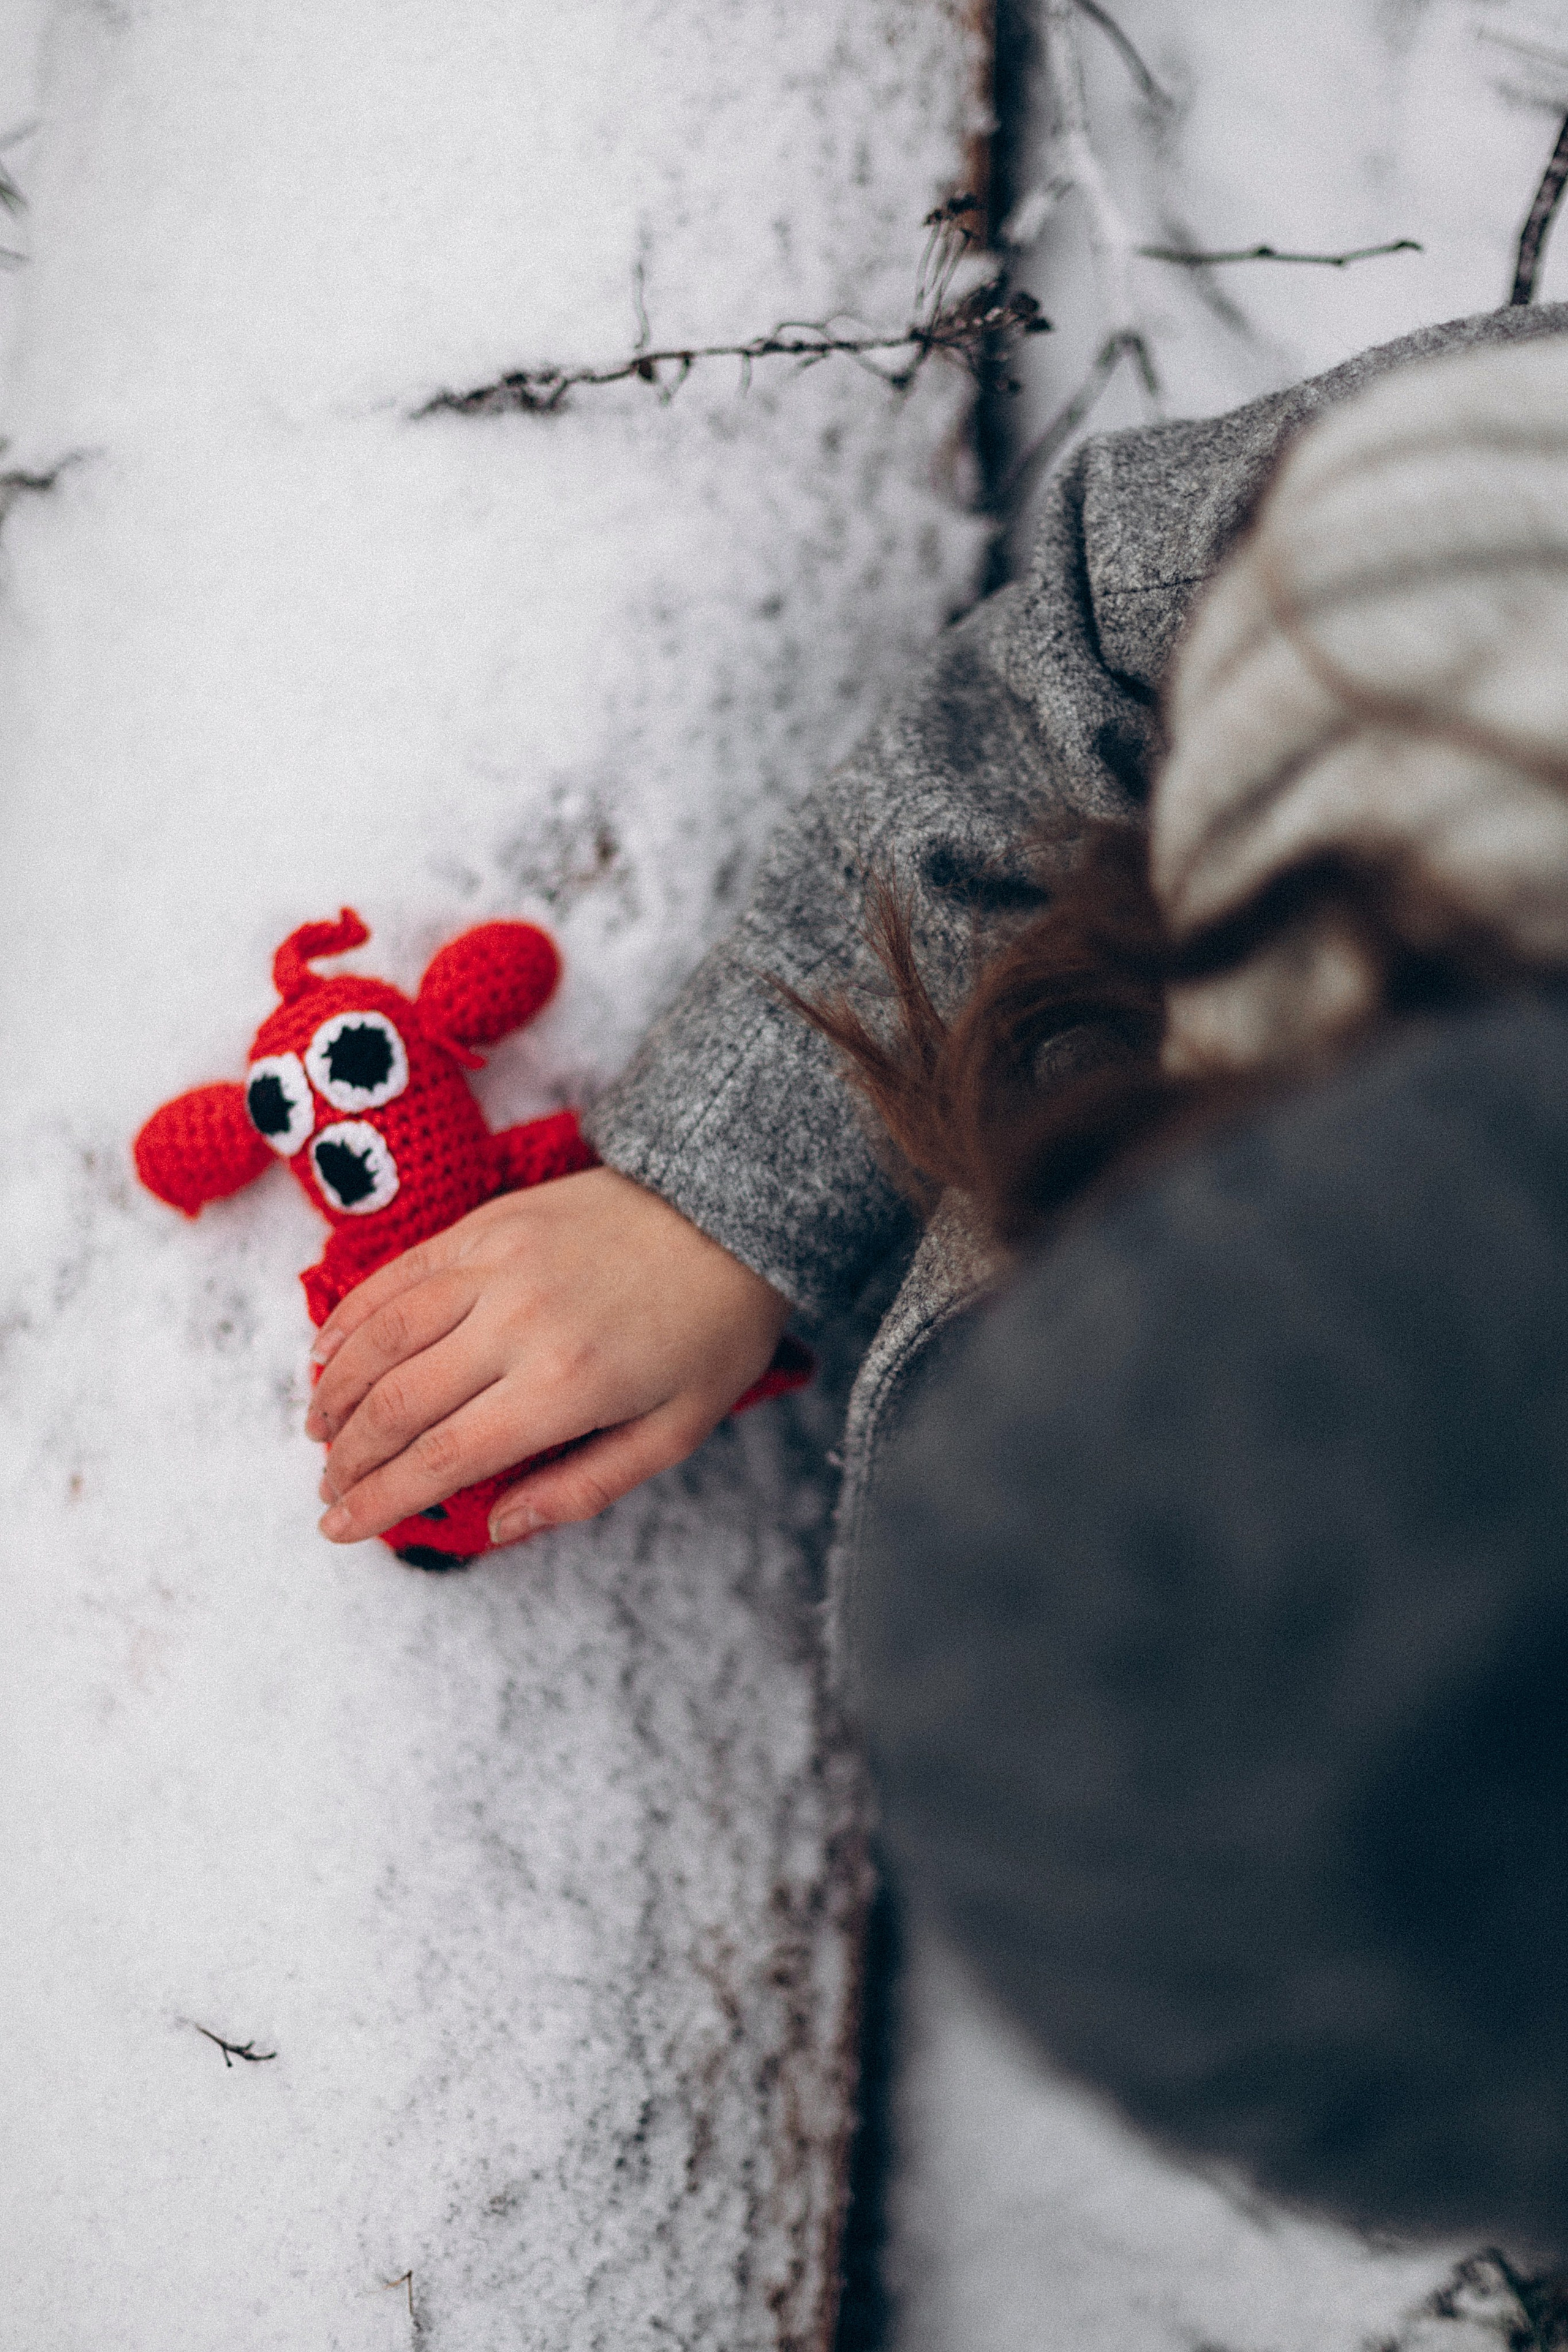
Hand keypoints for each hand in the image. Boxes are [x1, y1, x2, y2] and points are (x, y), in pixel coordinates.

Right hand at [304, 1167, 791, 1546]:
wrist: (731, 1210)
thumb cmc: (713, 1330)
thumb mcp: (676, 1431)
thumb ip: (584, 1487)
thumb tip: (497, 1525)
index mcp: (565, 1388)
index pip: (441, 1459)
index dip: (379, 1502)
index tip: (339, 1529)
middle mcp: (516, 1324)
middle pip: (398, 1404)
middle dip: (349, 1459)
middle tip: (328, 1491)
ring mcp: (495, 1264)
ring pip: (383, 1336)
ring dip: (336, 1392)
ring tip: (318, 1433)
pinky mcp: (488, 1222)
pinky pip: (398, 1273)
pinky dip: (351, 1316)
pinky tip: (325, 1351)